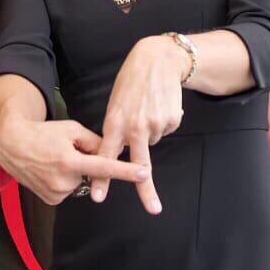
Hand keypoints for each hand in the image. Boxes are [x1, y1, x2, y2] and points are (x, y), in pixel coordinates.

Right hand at [0, 114, 149, 205]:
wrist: (11, 145)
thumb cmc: (42, 132)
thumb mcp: (70, 128)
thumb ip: (94, 141)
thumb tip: (112, 150)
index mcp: (70, 161)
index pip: (104, 167)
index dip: (125, 171)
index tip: (143, 175)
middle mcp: (63, 180)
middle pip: (90, 174)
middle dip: (84, 163)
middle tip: (65, 151)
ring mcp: (56, 193)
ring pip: (79, 183)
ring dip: (74, 173)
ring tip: (54, 160)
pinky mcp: (51, 200)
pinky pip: (68, 190)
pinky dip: (64, 181)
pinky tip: (50, 170)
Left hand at [89, 35, 190, 210]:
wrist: (157, 61)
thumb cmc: (131, 82)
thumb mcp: (115, 103)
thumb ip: (115, 127)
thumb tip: (120, 149)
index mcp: (115, 122)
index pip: (106, 156)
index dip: (102, 178)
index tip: (98, 196)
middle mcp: (135, 126)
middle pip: (139, 164)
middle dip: (144, 188)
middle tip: (153, 209)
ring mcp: (155, 124)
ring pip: (151, 142)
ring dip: (149, 131)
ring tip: (147, 108)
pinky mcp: (171, 120)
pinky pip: (165, 130)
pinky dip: (162, 122)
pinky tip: (159, 106)